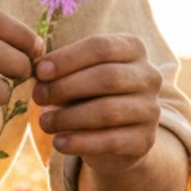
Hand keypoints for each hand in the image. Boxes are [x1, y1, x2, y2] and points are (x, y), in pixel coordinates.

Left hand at [32, 33, 162, 173]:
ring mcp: (151, 109)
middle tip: (38, 96)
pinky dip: (80, 142)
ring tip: (44, 122)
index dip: (68, 58)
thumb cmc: (89, 94)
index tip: (40, 71)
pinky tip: (59, 142)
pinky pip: (111, 141)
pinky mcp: (145, 140)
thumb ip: (60, 72)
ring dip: (69, 117)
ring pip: (108, 111)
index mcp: (133, 49)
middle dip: (66, 87)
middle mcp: (149, 76)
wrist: (115, 136)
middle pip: (107, 77)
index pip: (101, 47)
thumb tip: (39, 73)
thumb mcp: (76, 76)